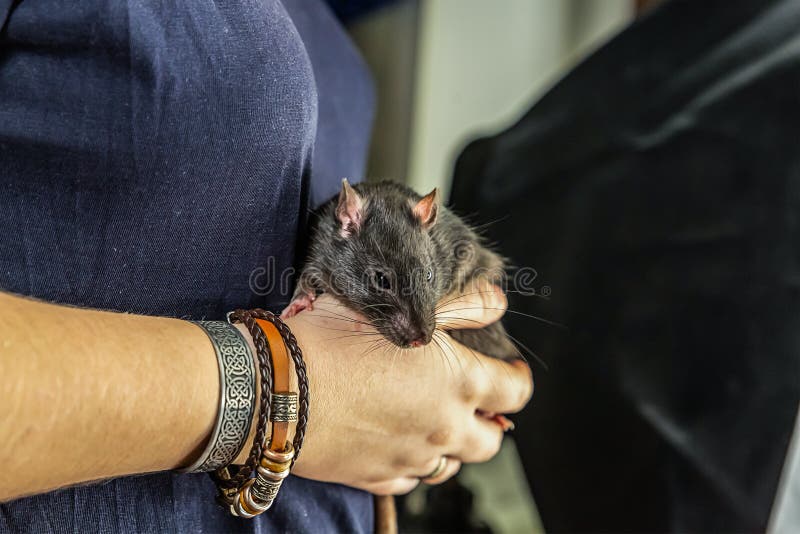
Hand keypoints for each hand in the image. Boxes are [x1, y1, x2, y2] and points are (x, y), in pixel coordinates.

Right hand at [284, 279, 533, 494]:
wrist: (279, 387)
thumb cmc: (335, 339)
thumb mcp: (402, 307)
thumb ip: (461, 306)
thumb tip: (498, 301)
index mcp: (459, 383)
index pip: (516, 392)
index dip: (518, 379)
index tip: (511, 370)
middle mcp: (443, 426)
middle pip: (491, 439)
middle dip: (491, 421)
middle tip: (477, 403)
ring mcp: (411, 457)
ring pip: (452, 464)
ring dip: (452, 445)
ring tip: (435, 422)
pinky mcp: (377, 477)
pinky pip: (410, 479)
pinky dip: (412, 462)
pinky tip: (398, 443)